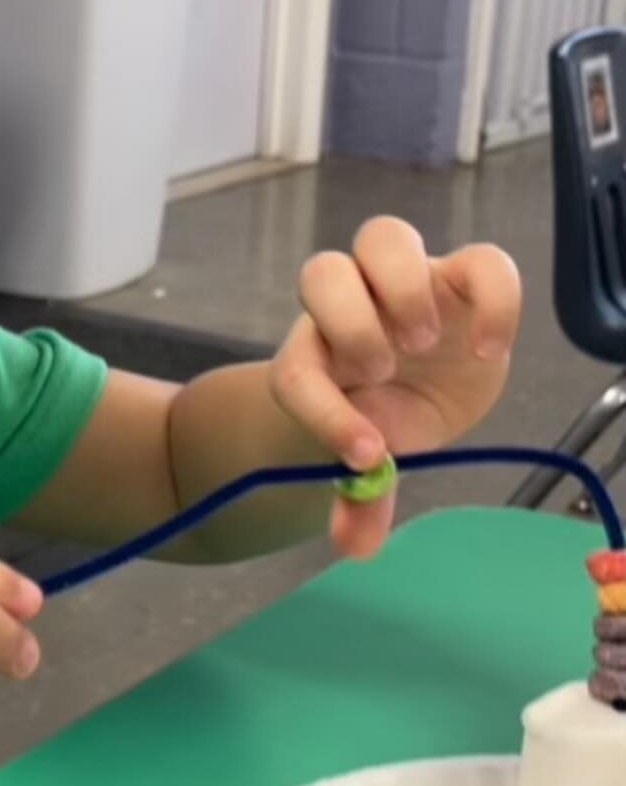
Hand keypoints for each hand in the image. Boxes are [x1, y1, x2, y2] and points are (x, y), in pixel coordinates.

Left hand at [271, 218, 520, 558]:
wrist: (419, 377)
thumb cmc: (384, 411)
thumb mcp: (374, 457)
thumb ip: (360, 497)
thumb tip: (354, 546)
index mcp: (316, 356)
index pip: (295, 372)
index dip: (321, 410)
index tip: (363, 455)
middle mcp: (351, 307)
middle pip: (321, 271)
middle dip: (348, 322)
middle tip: (383, 370)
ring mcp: (404, 283)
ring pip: (383, 238)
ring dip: (401, 290)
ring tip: (428, 344)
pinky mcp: (463, 276)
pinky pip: (480, 260)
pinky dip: (491, 299)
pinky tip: (488, 351)